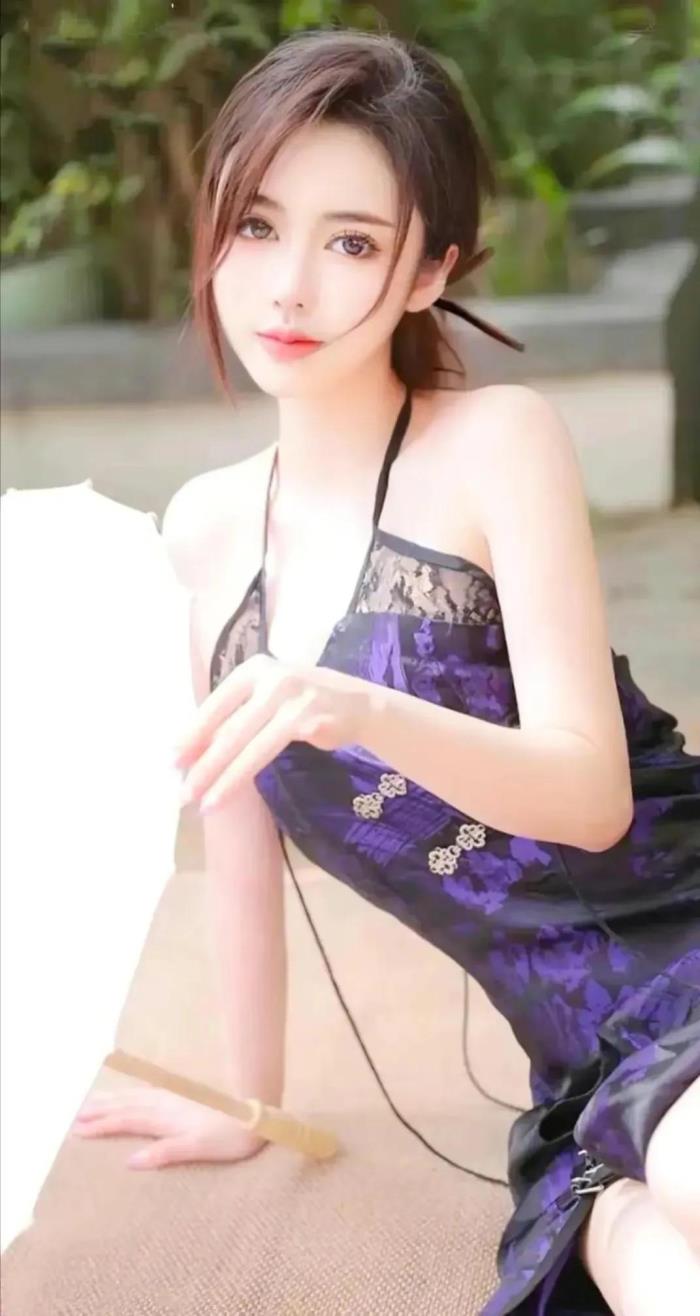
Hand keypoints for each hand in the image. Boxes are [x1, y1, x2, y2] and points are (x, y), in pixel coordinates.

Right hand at [71, 1087, 266, 1169]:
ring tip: (92, 1101)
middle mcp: (165, 1104)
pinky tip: (130, 1093)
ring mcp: (173, 1098)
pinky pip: (146, 1092)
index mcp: (164, 1118)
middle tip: (76, 1115)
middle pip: (125, 1105)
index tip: (78, 1130)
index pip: (126, 1120)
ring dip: (112, 1099)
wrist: (254, 1117)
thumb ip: (164, 1153)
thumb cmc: (227, 1138)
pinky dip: (131, 1093)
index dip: (102, 1125)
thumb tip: (130, 1161)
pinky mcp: (183, 1097)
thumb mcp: (197, 1149)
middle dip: (100, 1109)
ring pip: (135, 1096)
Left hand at [173, 653, 375, 812]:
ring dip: (222, 776)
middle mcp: (271, 678)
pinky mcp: (307, 720)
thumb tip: (195, 751)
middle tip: (183, 792)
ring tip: (203, 802)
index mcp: (253, 669)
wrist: (357, 704)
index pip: (215, 705)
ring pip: (246, 743)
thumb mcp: (268, 699)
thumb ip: (237, 717)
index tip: (172, 761)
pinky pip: (267, 752)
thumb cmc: (304, 703)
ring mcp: (291, 697)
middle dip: (203, 763)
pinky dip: (246, 774)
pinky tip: (231, 791)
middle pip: (228, 727)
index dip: (192, 734)